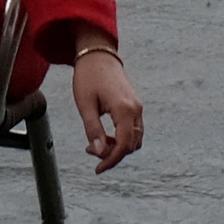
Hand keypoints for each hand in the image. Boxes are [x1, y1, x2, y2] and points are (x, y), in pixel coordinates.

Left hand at [67, 41, 144, 171]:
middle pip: (131, 145)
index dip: (111, 160)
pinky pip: (132, 129)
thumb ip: (92, 130)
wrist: (98, 54)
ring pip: (134, 139)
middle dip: (112, 154)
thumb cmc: (88, 77)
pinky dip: (120, 137)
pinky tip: (103, 135)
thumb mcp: (85, 105)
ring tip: (95, 142)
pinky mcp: (134, 105)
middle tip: (90, 150)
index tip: (97, 169)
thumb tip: (98, 152)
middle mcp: (136, 109)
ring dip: (117, 146)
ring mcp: (137, 107)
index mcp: (124, 109)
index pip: (123, 145)